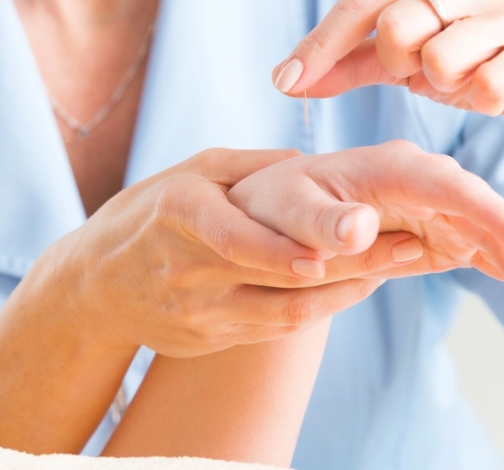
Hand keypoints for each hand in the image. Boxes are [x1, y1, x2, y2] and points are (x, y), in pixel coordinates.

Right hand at [43, 149, 423, 358]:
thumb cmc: (146, 215)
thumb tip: (312, 162)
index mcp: (177, 214)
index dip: (293, 244)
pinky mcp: (208, 341)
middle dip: (351, 262)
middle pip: (278, 276)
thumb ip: (248, 165)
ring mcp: (196, 313)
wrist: (94, 288)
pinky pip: (274, 329)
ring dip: (345, 290)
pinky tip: (352, 287)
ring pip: (285, 312)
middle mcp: (185, 268)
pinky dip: (319, 309)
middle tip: (409, 244)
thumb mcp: (186, 172)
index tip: (354, 235)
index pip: (237, 236)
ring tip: (394, 265)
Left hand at [228, 141, 503, 348]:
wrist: (269, 214)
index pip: (448, 186)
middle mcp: (424, 184)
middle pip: (487, 219)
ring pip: (496, 244)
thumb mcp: (286, 211)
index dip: (491, 213)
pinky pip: (486, 259)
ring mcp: (437, 210)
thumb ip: (321, 222)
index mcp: (389, 168)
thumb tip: (361, 227)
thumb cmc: (274, 205)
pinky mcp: (440, 236)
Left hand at [272, 0, 503, 151]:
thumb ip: (345, 64)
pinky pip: (488, 83)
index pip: (363, 1)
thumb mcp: (400, 63)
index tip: (284, 82)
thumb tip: (285, 80)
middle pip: (397, 25)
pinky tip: (498, 93)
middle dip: (398, 63)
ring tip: (467, 77)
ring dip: (444, 84)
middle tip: (423, 69)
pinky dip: (483, 100)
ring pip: (441, 57)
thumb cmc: (468, 66)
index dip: (320, 44)